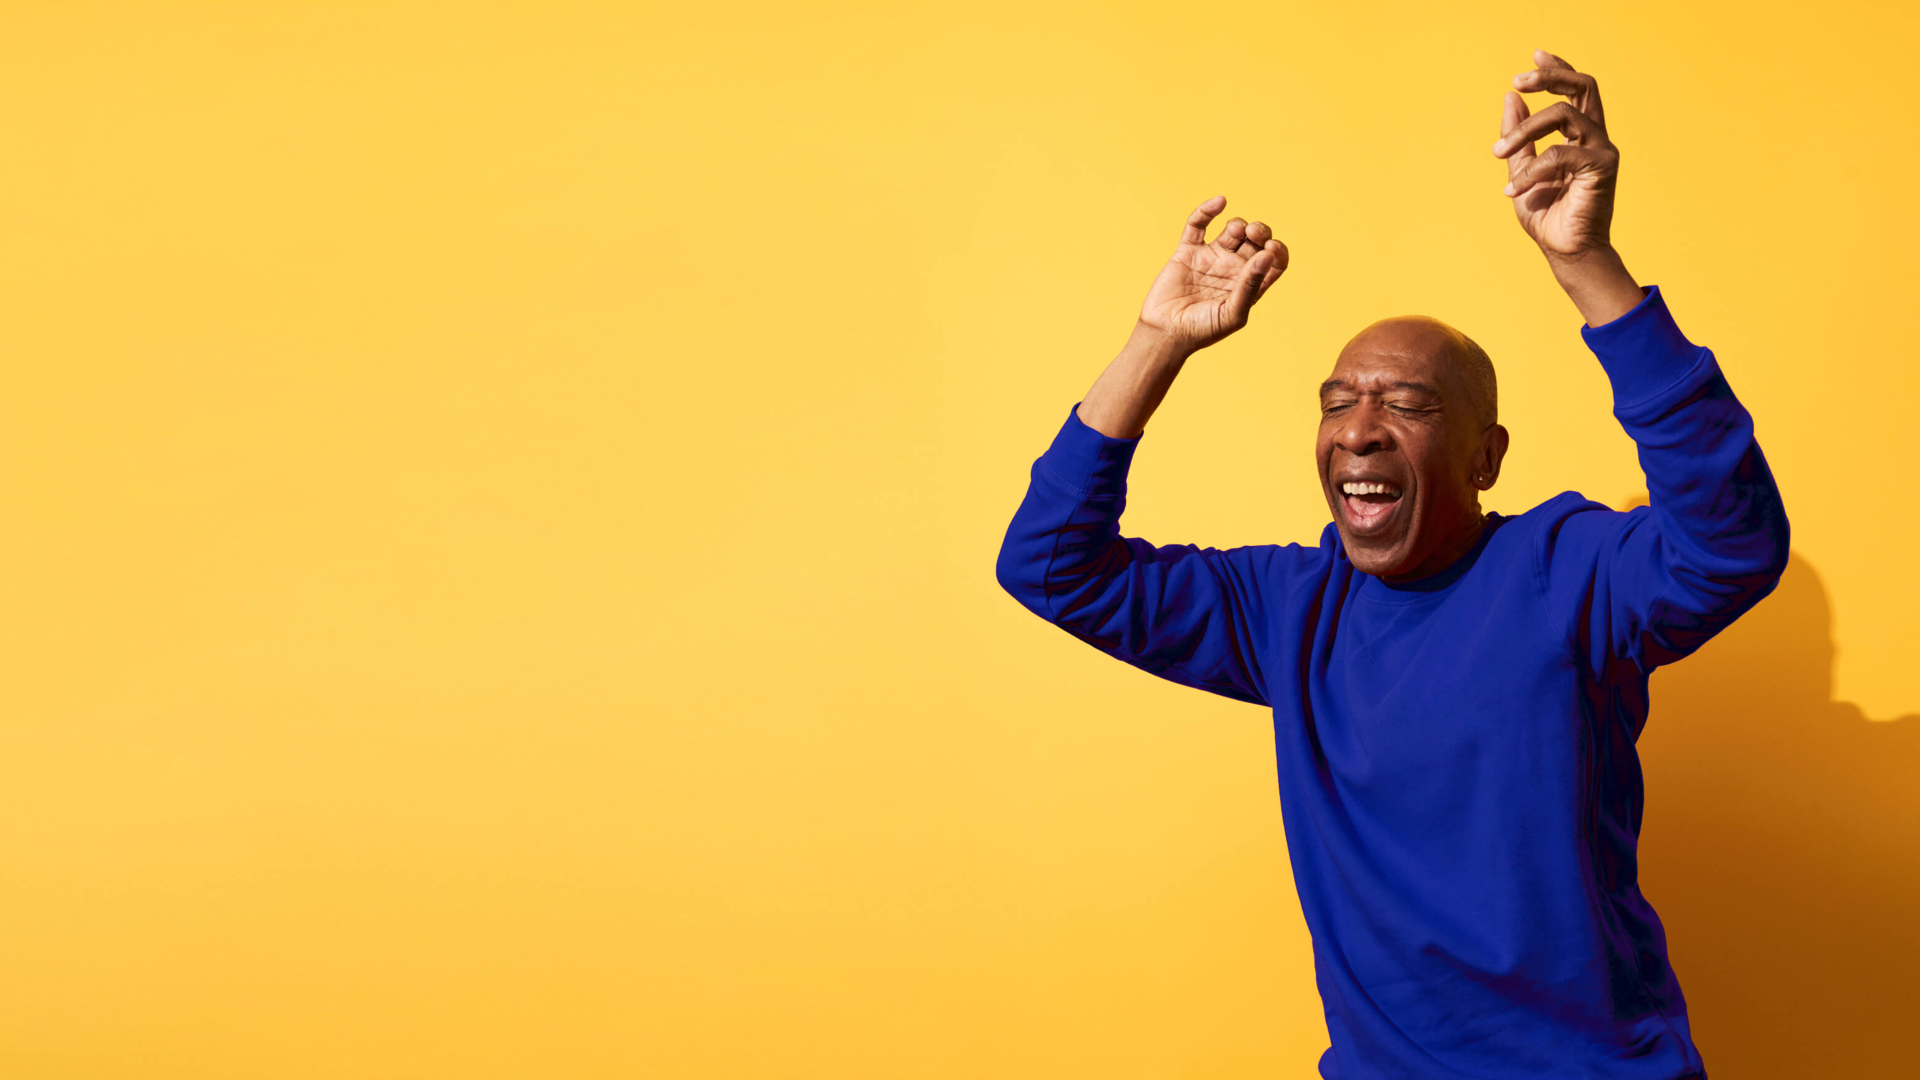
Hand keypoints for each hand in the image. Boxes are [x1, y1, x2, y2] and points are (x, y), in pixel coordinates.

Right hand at [1137, 196, 1288, 351]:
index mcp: (1249, 285)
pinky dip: (1207, 211)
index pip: (1274, 261)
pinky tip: (1220, 202)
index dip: (1277, 251)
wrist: (1165, 332)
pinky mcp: (1187, 251)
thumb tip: (1267, 256)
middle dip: (1259, 231)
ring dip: (1239, 223)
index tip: (1270, 248)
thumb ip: (1250, 286)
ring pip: (1232, 230)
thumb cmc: (1202, 331)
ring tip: (1236, 230)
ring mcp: (1210, 258)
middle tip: (1253, 232)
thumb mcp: (1232, 313)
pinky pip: (1198, 225)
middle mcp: (1232, 269)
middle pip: (1256, 241)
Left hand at [1493, 50, 1643, 325]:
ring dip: (1525, 129)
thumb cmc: (1547, 215)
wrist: (1564, 251)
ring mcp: (1602, 150)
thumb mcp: (1521, 170)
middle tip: (1517, 82)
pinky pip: (1559, 154)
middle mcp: (1595, 137)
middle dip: (1549, 77)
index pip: (1576, 89)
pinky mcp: (1602, 167)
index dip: (1558, 68)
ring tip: (1498, 152)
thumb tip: (1509, 98)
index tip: (1534, 55)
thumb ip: (1518, 137)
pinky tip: (1512, 191)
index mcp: (1580, 135)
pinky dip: (1531, 170)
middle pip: (1583, 86)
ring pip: (1565, 114)